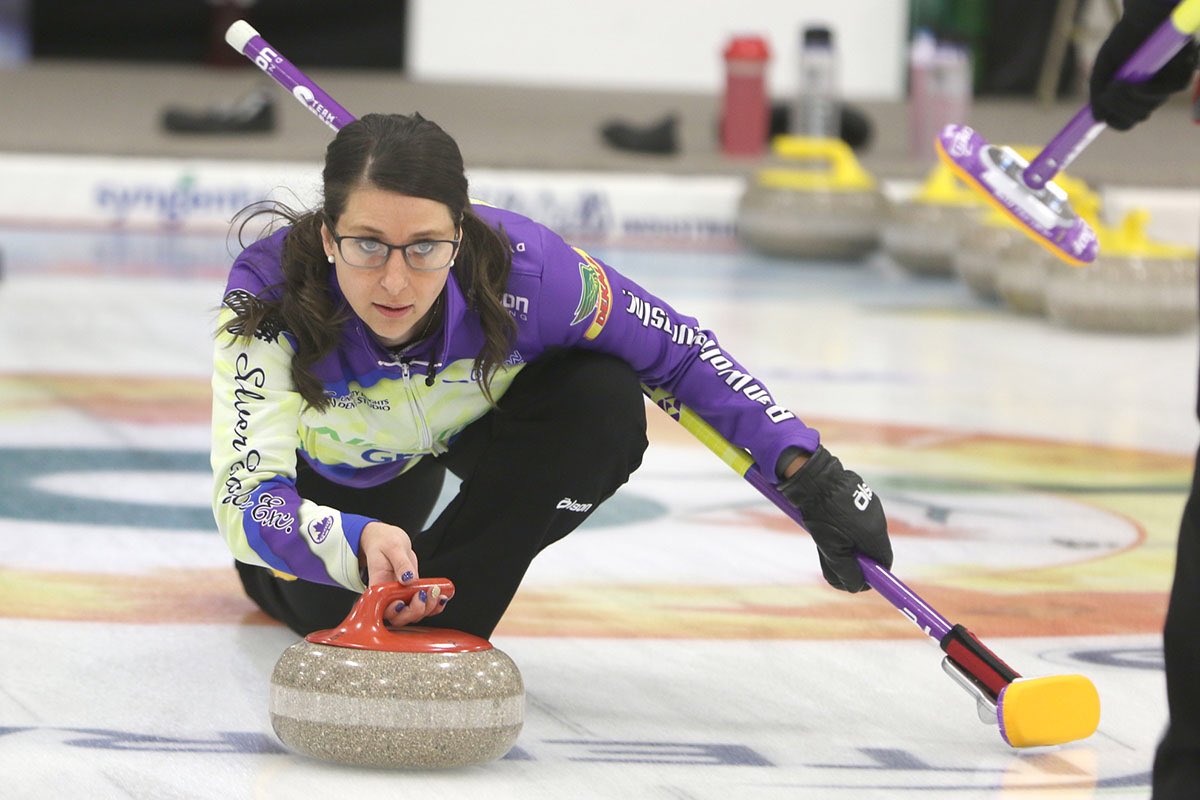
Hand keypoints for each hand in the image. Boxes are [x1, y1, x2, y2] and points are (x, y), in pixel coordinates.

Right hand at [359, 521, 447, 625]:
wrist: (389, 541)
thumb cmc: (384, 543)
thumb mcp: (393, 547)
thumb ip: (401, 563)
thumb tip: (409, 579)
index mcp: (378, 587)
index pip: (382, 609)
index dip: (393, 612)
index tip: (402, 602)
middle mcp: (388, 596)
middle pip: (400, 617)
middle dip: (415, 610)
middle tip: (424, 594)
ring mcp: (401, 596)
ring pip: (414, 614)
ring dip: (428, 608)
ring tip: (437, 593)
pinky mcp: (412, 594)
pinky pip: (423, 605)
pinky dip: (434, 605)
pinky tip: (442, 596)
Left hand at [776, 446, 892, 591]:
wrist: (815, 479)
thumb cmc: (822, 515)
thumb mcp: (830, 549)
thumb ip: (845, 571)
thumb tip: (857, 587)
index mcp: (874, 535)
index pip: (884, 563)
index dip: (873, 575)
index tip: (857, 579)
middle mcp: (879, 521)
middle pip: (874, 551)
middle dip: (856, 560)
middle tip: (834, 559)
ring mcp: (872, 507)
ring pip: (864, 536)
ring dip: (849, 543)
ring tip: (827, 538)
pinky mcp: (862, 497)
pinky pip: (859, 520)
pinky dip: (847, 527)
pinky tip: (829, 521)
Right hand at [1090, 4, 1198, 130]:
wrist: (1141, 15)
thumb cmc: (1123, 40)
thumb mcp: (1103, 70)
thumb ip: (1098, 95)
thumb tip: (1098, 119)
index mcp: (1136, 96)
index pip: (1128, 120)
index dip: (1116, 121)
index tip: (1104, 115)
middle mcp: (1155, 92)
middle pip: (1139, 116)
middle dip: (1120, 108)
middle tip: (1107, 93)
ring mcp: (1170, 82)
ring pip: (1151, 106)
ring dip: (1130, 100)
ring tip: (1116, 83)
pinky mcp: (1185, 70)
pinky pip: (1172, 90)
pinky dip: (1150, 92)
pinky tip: (1135, 86)